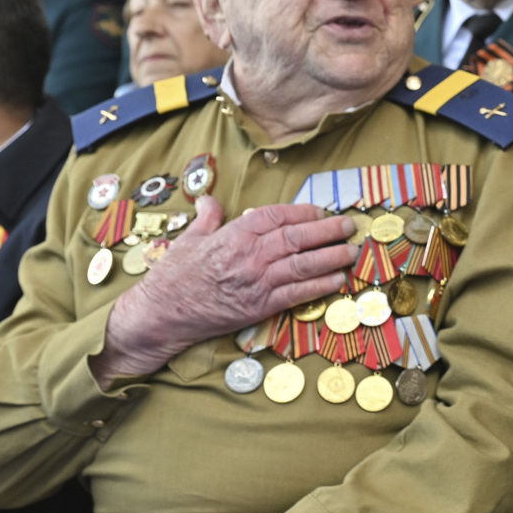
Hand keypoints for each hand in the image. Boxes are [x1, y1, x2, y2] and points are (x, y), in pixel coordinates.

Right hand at [92, 196, 355, 385]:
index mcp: (234, 234)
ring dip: (332, 257)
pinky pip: (297, 294)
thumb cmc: (173, 275)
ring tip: (351, 252)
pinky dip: (320, 286)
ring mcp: (257, 281)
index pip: (278, 216)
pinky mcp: (260, 307)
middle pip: (298, 237)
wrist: (161, 314)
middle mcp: (250, 255)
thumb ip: (207, 217)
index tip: (322, 210)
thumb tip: (209, 198)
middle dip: (328, 230)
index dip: (304, 211)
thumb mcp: (189, 238)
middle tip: (349, 226)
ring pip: (303, 265)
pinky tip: (337, 280)